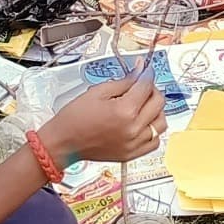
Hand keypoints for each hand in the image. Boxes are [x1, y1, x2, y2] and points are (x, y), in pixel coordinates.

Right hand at [41, 75, 166, 163]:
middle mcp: (133, 129)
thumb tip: (139, 70)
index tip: (145, 70)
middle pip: (158, 103)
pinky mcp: (132, 154)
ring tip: (143, 105)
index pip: (146, 86)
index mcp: (124, 110)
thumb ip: (124, 81)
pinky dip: (153, 131)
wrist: (63, 142)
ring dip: (156, 111)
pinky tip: (142, 124)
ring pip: (160, 123)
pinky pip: (155, 141)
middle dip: (152, 90)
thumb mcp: (98, 91)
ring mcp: (134, 144)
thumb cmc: (75, 118)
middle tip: (142, 86)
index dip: (147, 74)